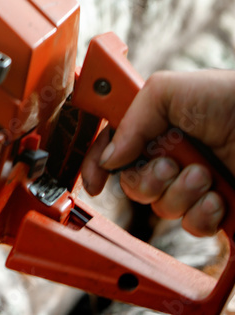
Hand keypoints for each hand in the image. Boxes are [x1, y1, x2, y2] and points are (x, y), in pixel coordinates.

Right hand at [81, 69, 234, 236]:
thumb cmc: (228, 98)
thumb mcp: (166, 90)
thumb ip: (129, 119)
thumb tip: (110, 159)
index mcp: (152, 127)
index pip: (110, 150)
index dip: (97, 166)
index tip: (95, 181)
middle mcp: (169, 156)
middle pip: (131, 185)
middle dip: (147, 179)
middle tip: (172, 163)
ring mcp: (192, 184)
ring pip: (160, 208)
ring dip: (180, 193)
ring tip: (205, 175)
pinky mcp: (216, 207)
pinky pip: (192, 226)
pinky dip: (202, 215)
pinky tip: (218, 198)